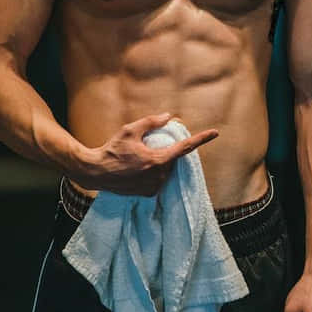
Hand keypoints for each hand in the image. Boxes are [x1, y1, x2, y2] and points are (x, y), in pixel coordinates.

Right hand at [74, 113, 218, 194]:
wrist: (95, 172)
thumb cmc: (112, 149)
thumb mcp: (130, 130)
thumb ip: (151, 122)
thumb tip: (169, 117)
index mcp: (157, 160)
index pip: (184, 148)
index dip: (201, 139)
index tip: (215, 133)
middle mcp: (158, 176)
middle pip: (172, 159)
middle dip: (164, 152)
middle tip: (145, 148)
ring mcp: (154, 187)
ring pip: (166, 170)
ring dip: (158, 163)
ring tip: (137, 160)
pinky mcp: (148, 194)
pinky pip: (159, 180)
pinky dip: (153, 173)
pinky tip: (137, 171)